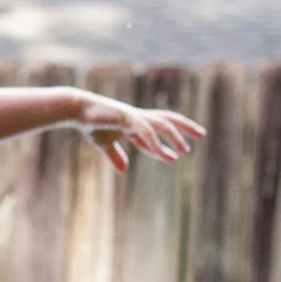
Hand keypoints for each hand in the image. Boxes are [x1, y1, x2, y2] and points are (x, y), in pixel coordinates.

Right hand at [74, 94, 205, 173]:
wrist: (78, 110)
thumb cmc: (90, 124)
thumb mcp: (104, 144)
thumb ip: (115, 156)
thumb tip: (123, 171)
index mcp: (135, 122)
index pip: (157, 133)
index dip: (168, 144)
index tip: (178, 156)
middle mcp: (139, 117)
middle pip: (168, 120)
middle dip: (185, 127)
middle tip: (202, 134)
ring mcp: (135, 116)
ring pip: (161, 125)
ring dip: (174, 137)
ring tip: (185, 150)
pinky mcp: (128, 117)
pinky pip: (145, 131)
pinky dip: (154, 141)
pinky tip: (160, 151)